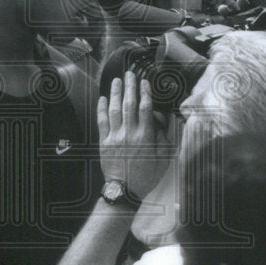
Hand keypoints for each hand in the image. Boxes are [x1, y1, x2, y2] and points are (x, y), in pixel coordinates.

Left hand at [97, 71, 169, 199]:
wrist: (124, 190)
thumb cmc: (146, 176)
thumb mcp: (163, 158)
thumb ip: (163, 137)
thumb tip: (161, 120)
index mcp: (145, 137)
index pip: (145, 108)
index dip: (145, 93)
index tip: (144, 82)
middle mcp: (129, 134)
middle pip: (129, 104)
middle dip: (130, 87)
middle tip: (130, 74)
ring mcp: (115, 137)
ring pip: (114, 110)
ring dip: (116, 93)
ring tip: (117, 81)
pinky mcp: (104, 142)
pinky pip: (102, 121)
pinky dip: (102, 108)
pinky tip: (103, 98)